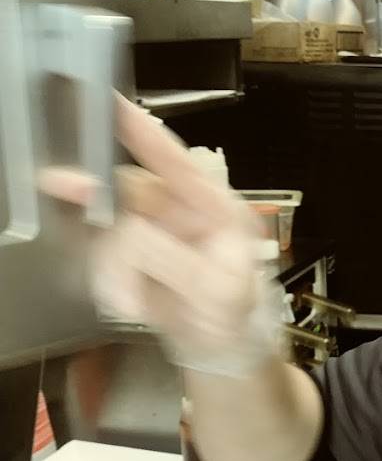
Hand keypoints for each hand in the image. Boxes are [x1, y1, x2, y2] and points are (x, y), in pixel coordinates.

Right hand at [38, 94, 282, 376]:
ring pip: (108, 228)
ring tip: (132, 303)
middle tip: (64, 190)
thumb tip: (136, 236)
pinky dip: (106, 280)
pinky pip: (101, 257)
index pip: (176, 161)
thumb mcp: (222, 292)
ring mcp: (153, 235)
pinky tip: (127, 302)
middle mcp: (180, 213)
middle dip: (99, 205)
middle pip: (126, 190)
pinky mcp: (130, 260)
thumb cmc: (238, 317)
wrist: (224, 355)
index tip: (114, 106)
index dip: (143, 133)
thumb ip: (180, 260)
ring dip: (110, 265)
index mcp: (216, 208)